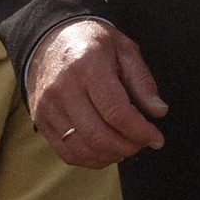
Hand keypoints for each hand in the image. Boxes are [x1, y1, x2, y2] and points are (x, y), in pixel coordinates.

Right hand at [26, 17, 166, 165]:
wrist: (50, 40)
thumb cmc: (93, 43)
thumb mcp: (124, 49)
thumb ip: (142, 81)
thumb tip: (158, 111)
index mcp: (87, 65)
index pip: (116, 112)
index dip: (140, 131)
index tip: (156, 138)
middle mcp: (63, 88)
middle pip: (99, 135)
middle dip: (128, 146)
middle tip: (143, 142)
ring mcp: (47, 107)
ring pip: (83, 149)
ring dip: (111, 155)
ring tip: (127, 145)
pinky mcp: (41, 120)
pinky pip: (67, 153)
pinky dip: (91, 159)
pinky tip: (107, 150)